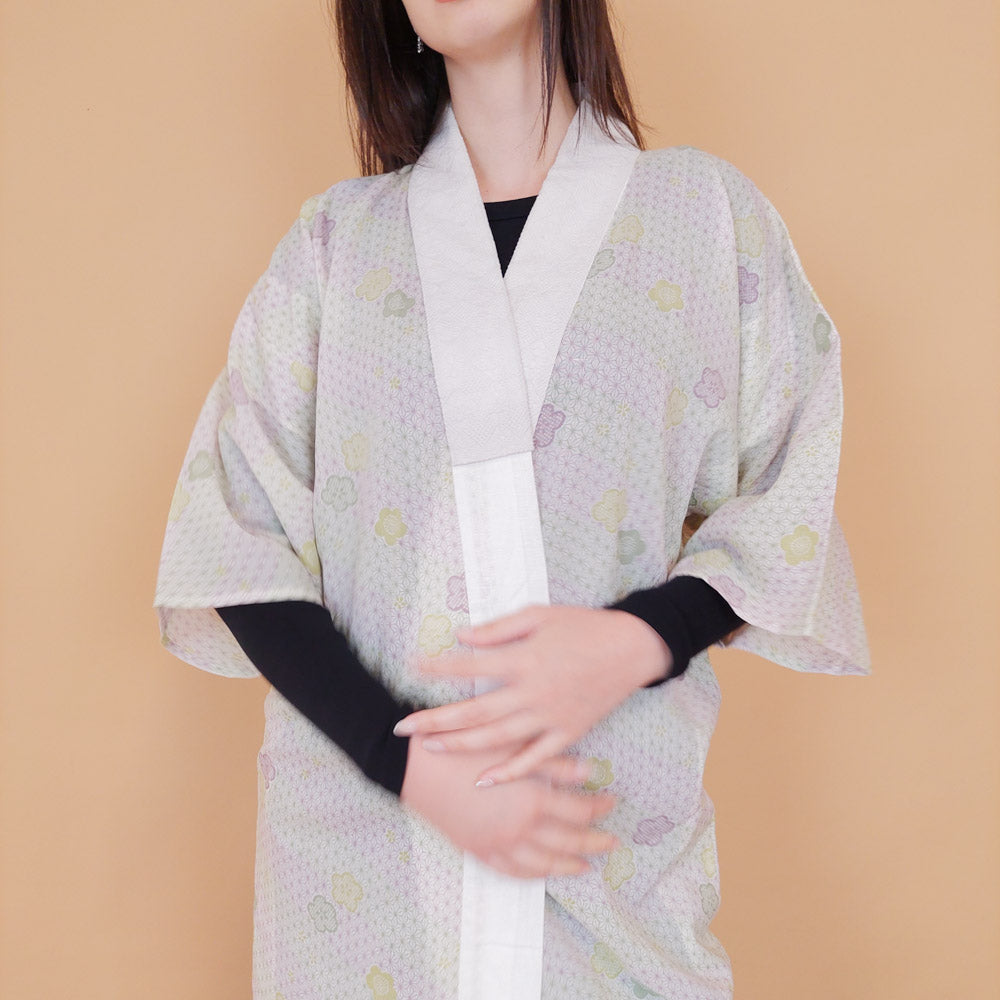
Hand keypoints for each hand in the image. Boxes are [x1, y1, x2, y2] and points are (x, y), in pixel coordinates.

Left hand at [394, 605, 670, 786]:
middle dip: (436, 719)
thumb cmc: (584, 626)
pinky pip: (535, 759)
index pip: (470, 666)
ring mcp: (550, 717)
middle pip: (475, 711)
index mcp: (524, 659)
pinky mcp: (568, 733)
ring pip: (498, 738)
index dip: (438, 667)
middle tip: (403, 727)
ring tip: (431, 748)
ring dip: (461, 745)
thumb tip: (461, 636)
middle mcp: (533, 692)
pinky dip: (509, 772)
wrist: (632, 649)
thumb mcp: (540, 615)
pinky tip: (483, 781)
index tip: (412, 667)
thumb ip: (499, 629)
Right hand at [399, 736, 618, 877]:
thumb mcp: (511, 745)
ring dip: (567, 865)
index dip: (598, 807)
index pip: (577, 809)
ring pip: (542, 864)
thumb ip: (552, 761)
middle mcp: (519, 829)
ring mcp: (497, 844)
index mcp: (531, 799)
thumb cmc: (462, 747)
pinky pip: (511, 871)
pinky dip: (531, 875)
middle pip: (567, 842)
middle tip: (612, 841)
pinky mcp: (477, 850)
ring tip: (584, 866)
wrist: (413, 768)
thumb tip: (590, 770)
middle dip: (593, 842)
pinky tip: (540, 873)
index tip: (612, 802)